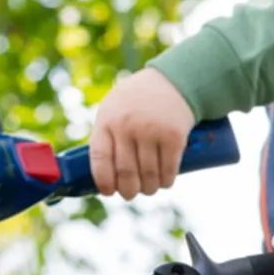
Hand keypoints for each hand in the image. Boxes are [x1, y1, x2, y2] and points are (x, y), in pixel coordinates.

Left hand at [90, 70, 196, 198]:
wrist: (173, 80)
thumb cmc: (137, 100)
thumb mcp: (113, 109)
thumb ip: (106, 136)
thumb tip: (103, 175)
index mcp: (107, 120)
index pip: (100, 159)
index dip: (104, 181)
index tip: (109, 191)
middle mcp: (127, 126)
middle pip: (126, 173)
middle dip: (128, 190)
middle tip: (130, 193)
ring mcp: (151, 131)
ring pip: (148, 175)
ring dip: (149, 188)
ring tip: (148, 188)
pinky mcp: (173, 137)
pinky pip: (168, 170)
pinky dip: (166, 181)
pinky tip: (164, 182)